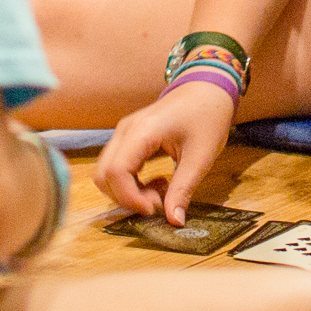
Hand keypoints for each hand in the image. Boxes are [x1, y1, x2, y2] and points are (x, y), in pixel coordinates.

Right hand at [95, 80, 238, 225]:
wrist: (208, 89)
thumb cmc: (207, 116)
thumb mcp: (201, 156)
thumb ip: (184, 189)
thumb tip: (174, 222)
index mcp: (141, 131)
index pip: (116, 172)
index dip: (130, 198)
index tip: (156, 209)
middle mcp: (125, 131)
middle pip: (103, 174)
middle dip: (126, 197)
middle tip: (158, 202)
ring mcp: (124, 133)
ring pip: (105, 172)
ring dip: (127, 191)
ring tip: (160, 191)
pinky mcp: (128, 138)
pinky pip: (116, 166)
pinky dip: (130, 183)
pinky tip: (157, 182)